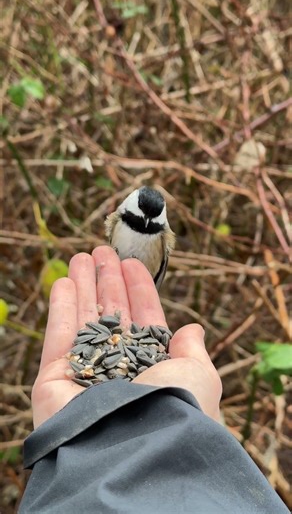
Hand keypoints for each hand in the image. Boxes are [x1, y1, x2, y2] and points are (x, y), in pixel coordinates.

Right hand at [32, 247, 221, 427]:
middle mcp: (120, 368)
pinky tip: (64, 281)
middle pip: (112, 313)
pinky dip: (60, 307)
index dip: (138, 290)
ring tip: (82, 255)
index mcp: (153, 367)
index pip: (144, 319)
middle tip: (102, 250)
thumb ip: (192, 350)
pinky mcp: (55, 380)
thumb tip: (193, 328)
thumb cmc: (176, 410)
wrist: (134, 450)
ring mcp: (86, 373)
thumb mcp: (199, 375)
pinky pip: (58, 335)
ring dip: (82, 286)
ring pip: (83, 318)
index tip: (132, 263)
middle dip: (108, 280)